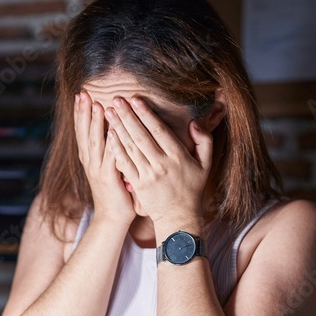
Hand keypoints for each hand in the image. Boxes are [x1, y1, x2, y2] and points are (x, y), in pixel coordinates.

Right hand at [74, 91, 134, 226]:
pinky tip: (113, 131)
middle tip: (83, 93)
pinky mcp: (109, 179)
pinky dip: (111, 144)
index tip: (81, 94)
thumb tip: (112, 130)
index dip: (80, 113)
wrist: (112, 219)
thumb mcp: (108, 167)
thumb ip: (108, 150)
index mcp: (89, 158)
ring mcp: (97, 170)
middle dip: (84, 112)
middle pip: (84, 132)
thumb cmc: (114, 192)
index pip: (82, 131)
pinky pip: (110, 158)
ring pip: (95, 142)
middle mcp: (90, 162)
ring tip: (97, 105)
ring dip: (95, 124)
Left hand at [105, 96, 211, 230]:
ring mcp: (148, 175)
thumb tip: (193, 123)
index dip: (146, 114)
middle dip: (128, 116)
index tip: (135, 99)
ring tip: (109, 112)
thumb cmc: (192, 187)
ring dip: (118, 128)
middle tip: (116, 100)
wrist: (179, 216)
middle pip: (141, 136)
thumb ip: (204, 141)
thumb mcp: (206, 164)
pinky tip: (109, 135)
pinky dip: (116, 149)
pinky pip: (125, 164)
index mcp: (178, 156)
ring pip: (131, 147)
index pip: (159, 130)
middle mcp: (162, 164)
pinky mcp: (138, 184)